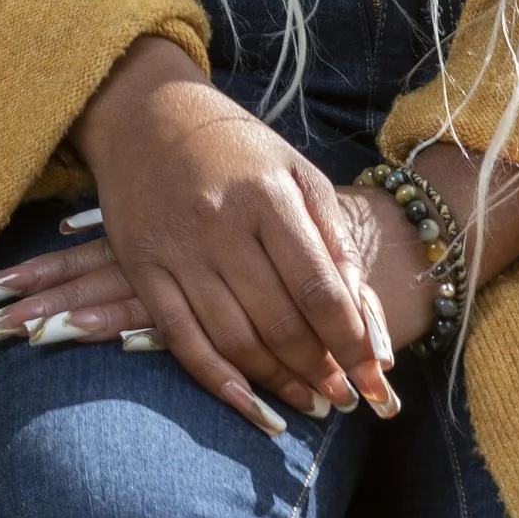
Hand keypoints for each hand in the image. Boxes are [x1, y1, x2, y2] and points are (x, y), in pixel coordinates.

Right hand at [45, 35, 397, 436]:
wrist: (146, 114)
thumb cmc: (235, 147)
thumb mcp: (295, 170)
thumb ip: (332, 234)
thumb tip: (361, 309)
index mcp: (267, 196)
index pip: (318, 287)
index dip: (351, 340)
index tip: (375, 373)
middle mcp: (220, 225)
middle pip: (278, 321)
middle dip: (321, 369)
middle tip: (349, 398)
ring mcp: (177, 250)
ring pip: (234, 339)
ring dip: (278, 381)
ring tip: (313, 402)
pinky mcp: (143, 268)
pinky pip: (181, 339)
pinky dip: (218, 380)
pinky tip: (251, 404)